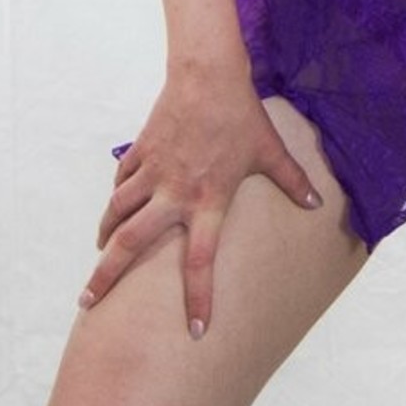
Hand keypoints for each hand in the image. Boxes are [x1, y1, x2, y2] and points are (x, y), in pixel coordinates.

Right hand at [78, 69, 323, 337]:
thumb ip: (292, 180)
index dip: (198, 299)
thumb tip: (318, 204)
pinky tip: (114, 207)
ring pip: (118, 211)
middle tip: (88, 303)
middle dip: (106, 275)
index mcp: (208, 200)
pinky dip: (116, 197)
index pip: (200, 261)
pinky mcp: (142, 150)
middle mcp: (175, 193)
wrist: (208, 73)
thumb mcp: (270, 149)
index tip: (195, 332)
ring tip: (98, 255)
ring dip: (105, 236)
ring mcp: (154, 171)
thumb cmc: (242, 114)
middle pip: (131, 242)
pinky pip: (122, 181)